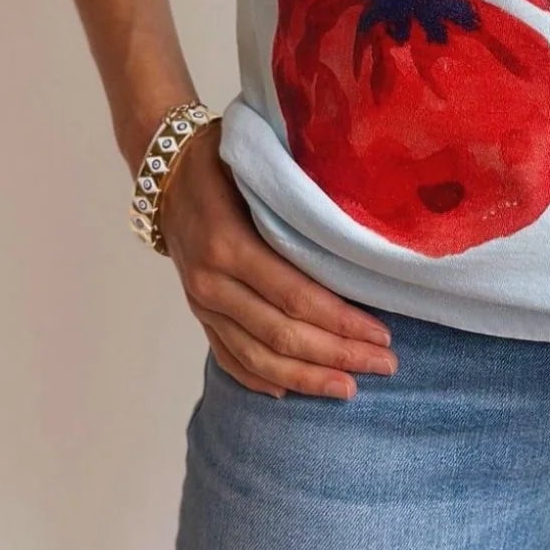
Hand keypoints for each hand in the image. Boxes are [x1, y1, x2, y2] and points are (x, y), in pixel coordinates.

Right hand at [154, 121, 397, 397]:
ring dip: (306, 377)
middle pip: (282, 335)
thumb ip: (297, 199)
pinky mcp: (198, 314)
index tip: (383, 336)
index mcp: (229, 244)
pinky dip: (260, 378)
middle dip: (337, 356)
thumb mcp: (258, 168)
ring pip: (257, 356)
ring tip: (349, 389)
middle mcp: (212, 283)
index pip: (296, 297)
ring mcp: (201, 304)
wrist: (165, 172)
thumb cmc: (222, 157)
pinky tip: (292, 392)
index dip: (342, 322)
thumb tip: (358, 229)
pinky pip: (228, 357)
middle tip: (385, 367)